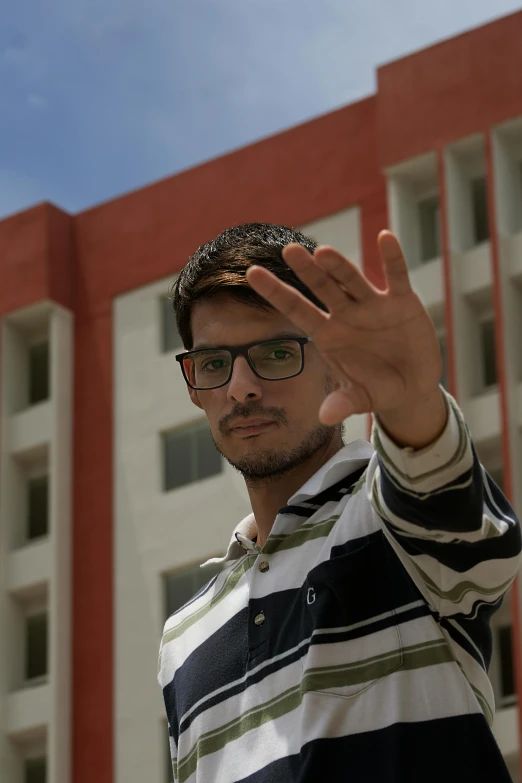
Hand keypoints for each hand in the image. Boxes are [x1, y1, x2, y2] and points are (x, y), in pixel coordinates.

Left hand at [245, 231, 442, 425]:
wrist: (411, 386)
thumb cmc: (378, 388)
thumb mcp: (361, 399)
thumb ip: (344, 403)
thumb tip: (325, 417)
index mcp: (328, 334)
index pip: (296, 309)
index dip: (275, 292)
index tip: (251, 273)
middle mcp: (346, 314)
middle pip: (322, 288)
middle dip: (307, 271)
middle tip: (289, 251)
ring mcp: (373, 305)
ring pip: (353, 280)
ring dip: (340, 267)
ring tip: (323, 252)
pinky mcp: (402, 302)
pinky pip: (397, 276)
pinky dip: (393, 258)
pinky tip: (385, 238)